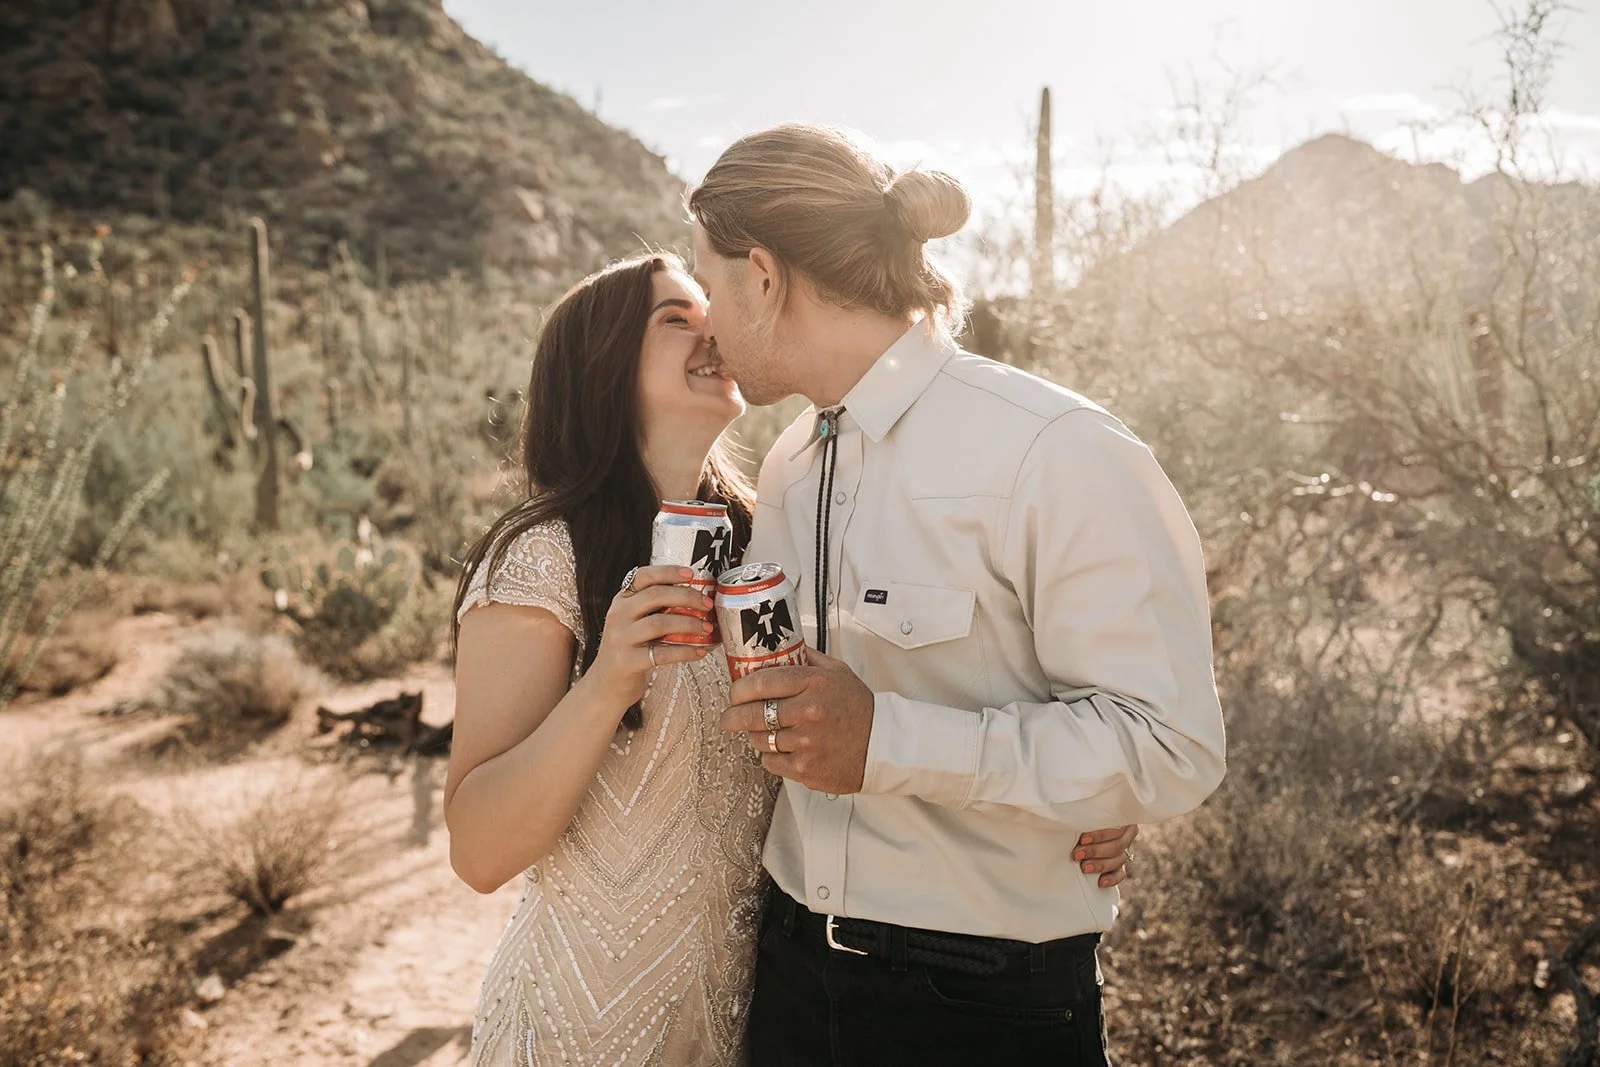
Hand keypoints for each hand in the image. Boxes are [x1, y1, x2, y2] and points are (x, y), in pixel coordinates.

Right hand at [588, 565, 713, 710]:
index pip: (643, 576)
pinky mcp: (627, 661)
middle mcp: (618, 615)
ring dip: (689, 624)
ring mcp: (620, 638)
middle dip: (687, 597)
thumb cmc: (629, 650)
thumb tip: (694, 598)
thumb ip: (654, 609)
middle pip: (656, 595)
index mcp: (622, 601)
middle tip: (707, 604)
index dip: (668, 572)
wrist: (606, 685)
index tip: (691, 574)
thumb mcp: (634, 623)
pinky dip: (685, 651)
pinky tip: (699, 652)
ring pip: (660, 623)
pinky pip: (662, 653)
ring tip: (707, 628)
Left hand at [720, 648, 874, 793]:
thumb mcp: (837, 672)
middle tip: (729, 716)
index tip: (735, 692)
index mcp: (814, 683)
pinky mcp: (804, 768)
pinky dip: (770, 755)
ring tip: (762, 731)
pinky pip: (770, 761)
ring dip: (755, 735)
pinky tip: (780, 748)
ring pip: (759, 739)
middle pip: (753, 712)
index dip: (739, 688)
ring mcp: (805, 742)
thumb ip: (807, 658)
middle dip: (733, 715)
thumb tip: (779, 648)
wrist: (883, 745)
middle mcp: (808, 711)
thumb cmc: (859, 708)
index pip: (761, 681)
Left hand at [1075, 824, 1139, 888]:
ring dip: (1100, 864)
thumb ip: (1087, 819)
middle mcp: (1124, 836)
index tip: (1082, 839)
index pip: (1116, 828)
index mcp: (1120, 820)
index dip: (1100, 835)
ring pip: (1119, 860)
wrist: (1074, 836)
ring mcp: (1123, 852)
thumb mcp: (1084, 816)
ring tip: (1084, 867)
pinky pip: (1121, 875)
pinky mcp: (1119, 868)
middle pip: (1117, 845)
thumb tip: (1074, 819)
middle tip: (1077, 854)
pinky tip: (1100, 882)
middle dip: (1095, 851)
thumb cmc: (1079, 821)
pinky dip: (1111, 879)